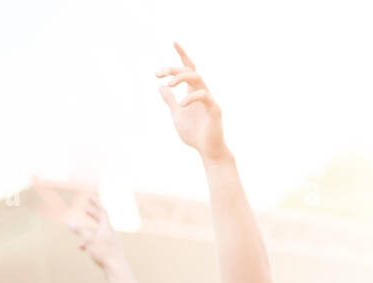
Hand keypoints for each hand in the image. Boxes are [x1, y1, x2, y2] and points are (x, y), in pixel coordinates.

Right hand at [68, 196, 125, 271]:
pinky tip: (80, 247)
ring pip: (98, 233)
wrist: (116, 270)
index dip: (96, 204)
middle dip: (93, 215)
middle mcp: (111, 234)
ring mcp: (111, 243)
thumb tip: (70, 223)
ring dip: (87, 231)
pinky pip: (98, 243)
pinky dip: (89, 243)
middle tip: (86, 210)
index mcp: (108, 229)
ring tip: (78, 230)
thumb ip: (79, 231)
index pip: (103, 212)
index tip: (89, 197)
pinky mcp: (110, 251)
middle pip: (102, 222)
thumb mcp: (89, 240)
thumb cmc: (104, 253)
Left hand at [156, 42, 228, 161]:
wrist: (208, 151)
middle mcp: (202, 92)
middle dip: (172, 68)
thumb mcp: (176, 114)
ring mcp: (209, 99)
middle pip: (189, 70)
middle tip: (158, 74)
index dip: (182, 54)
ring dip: (180, 77)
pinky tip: (181, 104)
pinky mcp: (214, 109)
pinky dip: (190, 97)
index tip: (173, 42)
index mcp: (194, 91)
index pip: (189, 68)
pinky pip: (203, 96)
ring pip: (197, 78)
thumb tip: (161, 86)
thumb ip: (170, 100)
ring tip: (168, 84)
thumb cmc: (195, 134)